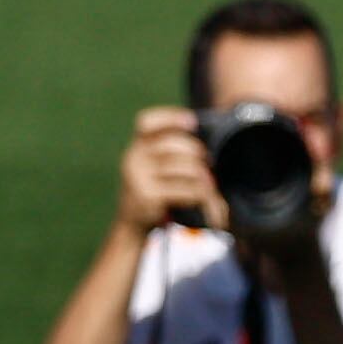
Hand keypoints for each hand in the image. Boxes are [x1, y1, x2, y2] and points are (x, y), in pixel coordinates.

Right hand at [118, 109, 218, 235]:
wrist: (132, 225)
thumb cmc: (152, 192)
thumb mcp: (152, 168)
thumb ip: (168, 152)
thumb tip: (200, 140)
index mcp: (136, 148)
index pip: (146, 123)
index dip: (170, 117)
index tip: (192, 121)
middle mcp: (134, 159)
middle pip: (173, 144)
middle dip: (196, 151)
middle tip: (209, 162)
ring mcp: (139, 178)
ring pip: (184, 168)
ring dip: (203, 175)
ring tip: (210, 183)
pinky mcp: (149, 197)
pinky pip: (186, 189)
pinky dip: (200, 193)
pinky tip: (205, 197)